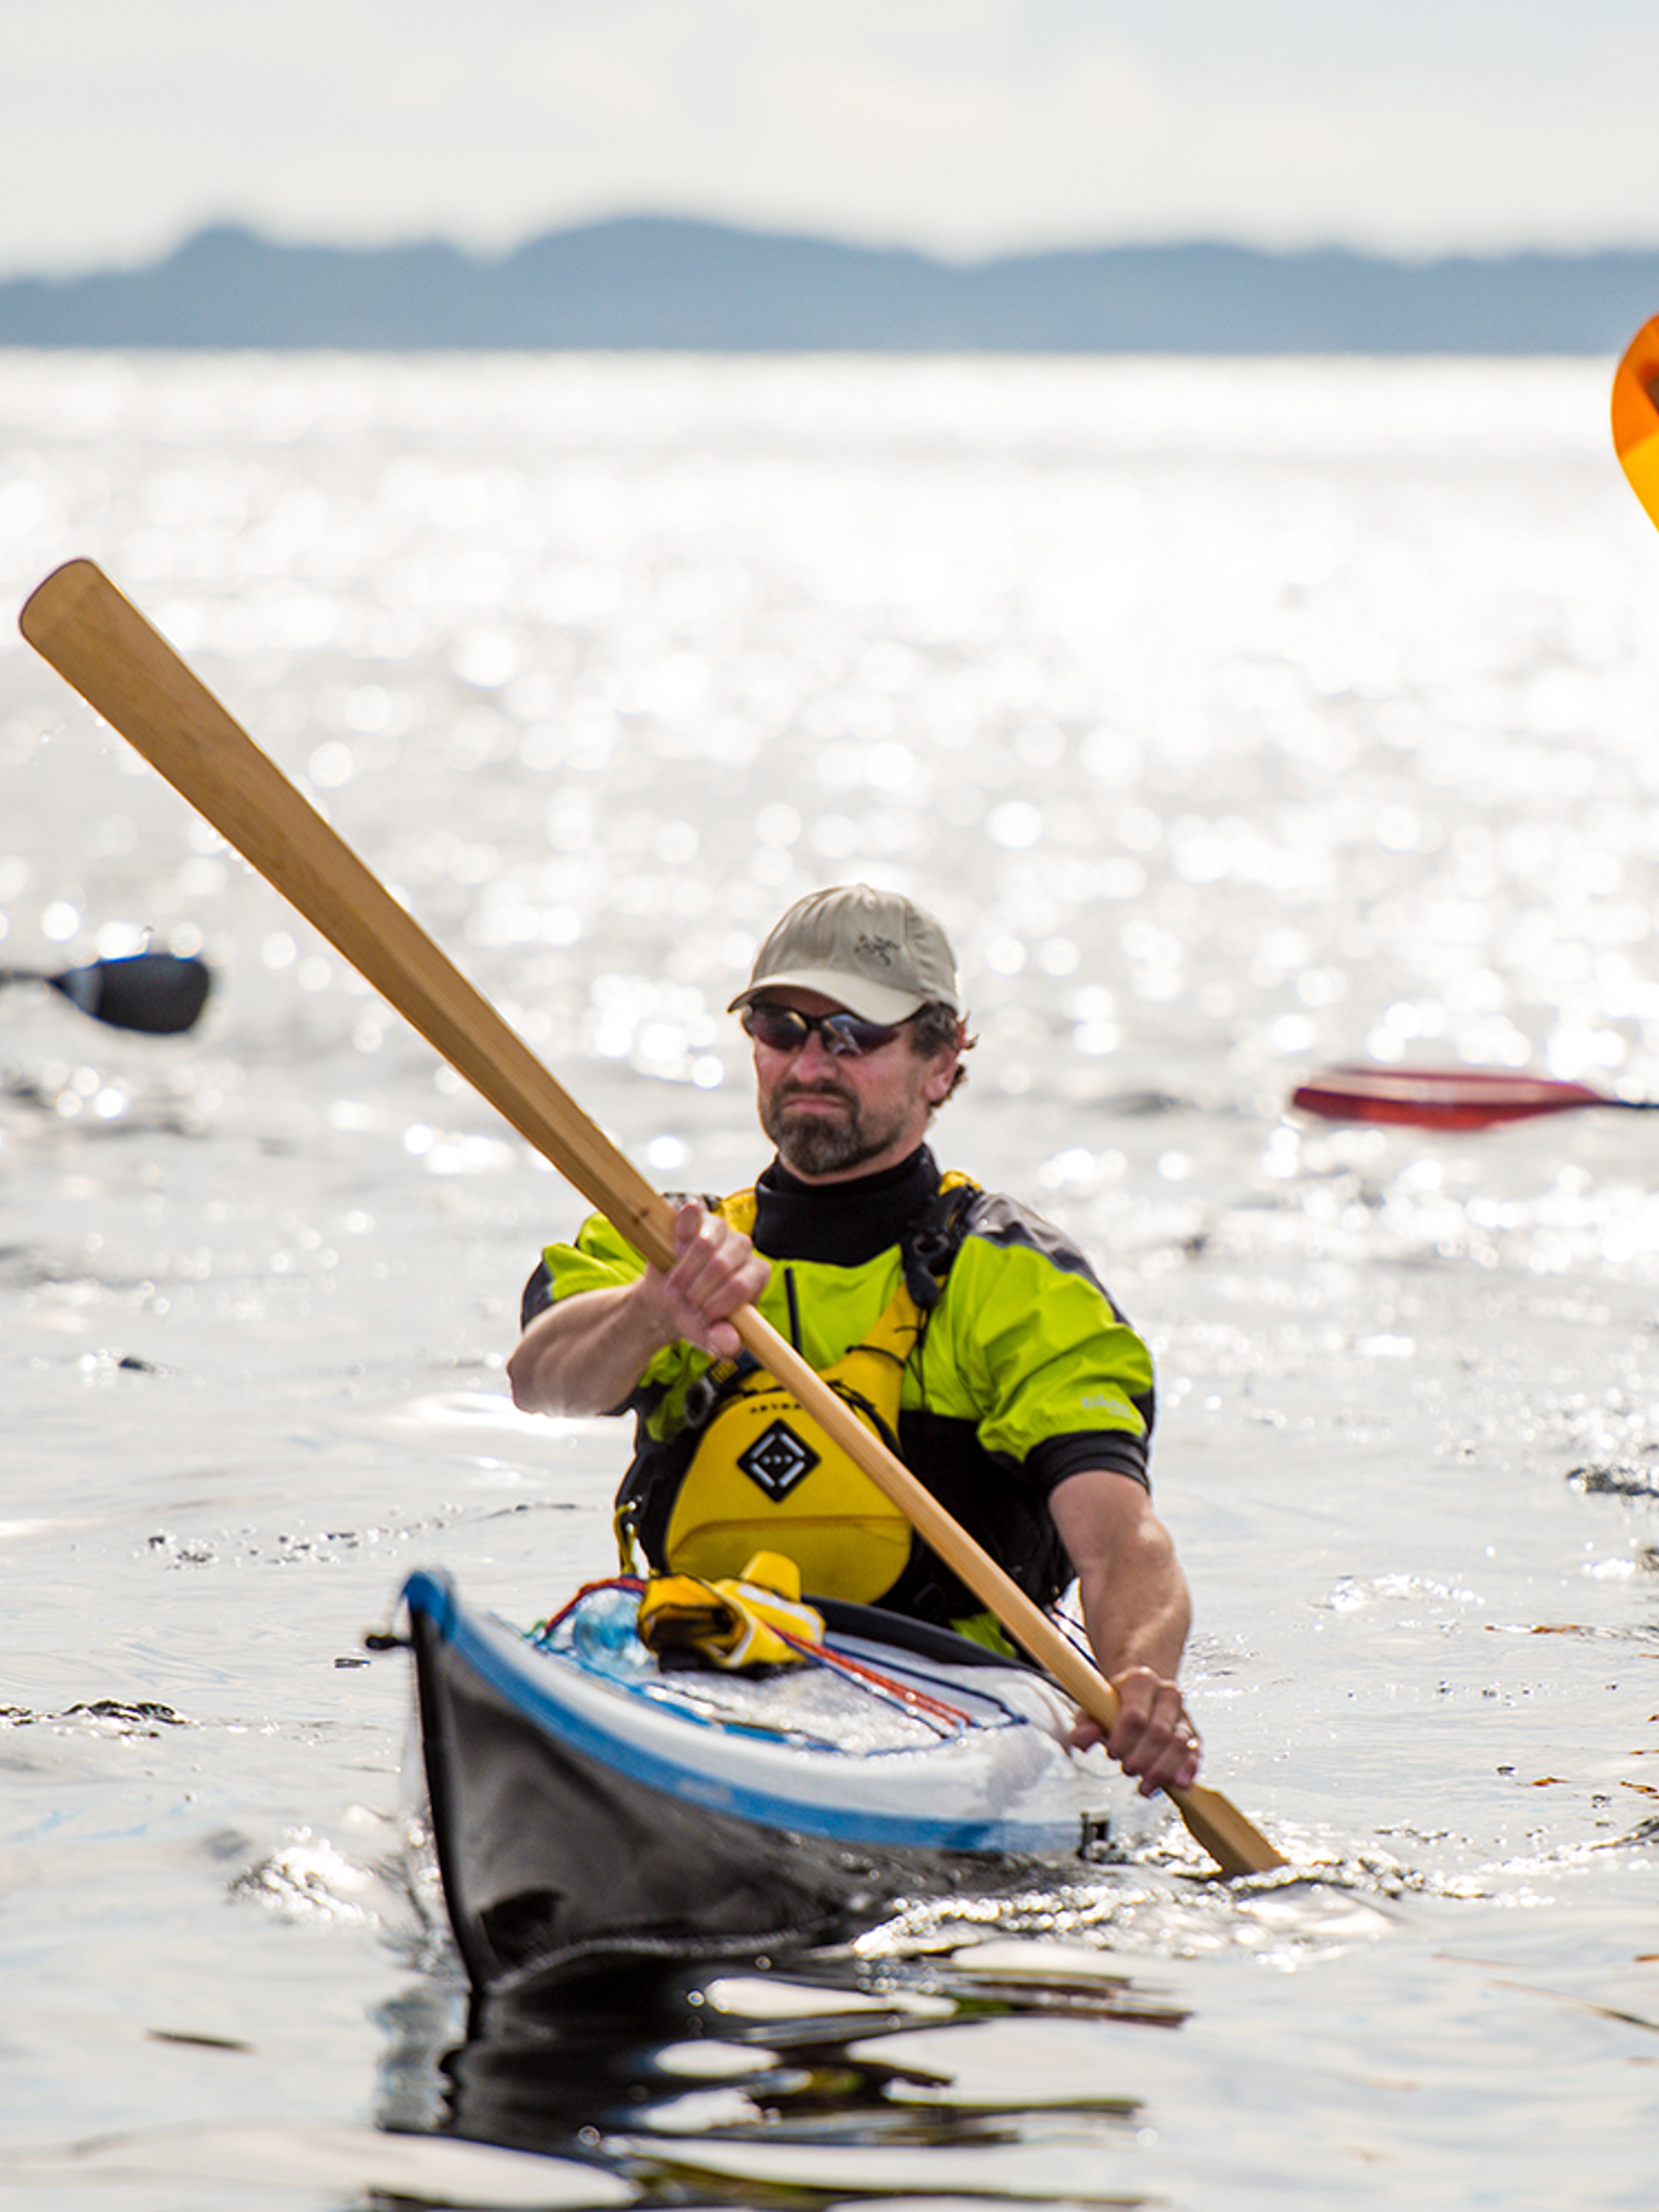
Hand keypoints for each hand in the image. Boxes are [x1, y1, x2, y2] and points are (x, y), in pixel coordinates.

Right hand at [636, 1201, 770, 1358]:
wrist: (668, 1302)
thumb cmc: (696, 1316)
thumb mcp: (708, 1338)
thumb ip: (722, 1343)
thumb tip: (729, 1343)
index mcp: (756, 1276)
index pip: (742, 1284)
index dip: (718, 1303)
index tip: (701, 1318)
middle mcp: (743, 1249)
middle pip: (721, 1265)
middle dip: (696, 1291)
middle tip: (685, 1305)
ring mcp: (721, 1230)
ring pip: (705, 1243)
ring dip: (684, 1272)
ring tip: (675, 1289)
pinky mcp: (698, 1217)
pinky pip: (691, 1215)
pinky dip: (679, 1235)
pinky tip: (674, 1252)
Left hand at [1068, 1664, 1201, 1797]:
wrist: (1141, 1691)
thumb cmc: (1116, 1702)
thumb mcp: (1094, 1707)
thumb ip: (1085, 1724)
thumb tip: (1082, 1739)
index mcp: (1141, 1681)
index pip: (1135, 1716)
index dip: (1122, 1741)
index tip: (1111, 1751)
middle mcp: (1167, 1694)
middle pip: (1159, 1733)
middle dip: (1142, 1758)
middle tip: (1127, 1768)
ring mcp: (1182, 1714)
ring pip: (1180, 1745)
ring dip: (1162, 1770)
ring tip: (1145, 1785)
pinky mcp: (1193, 1734)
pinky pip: (1195, 1753)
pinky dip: (1188, 1770)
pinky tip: (1178, 1783)